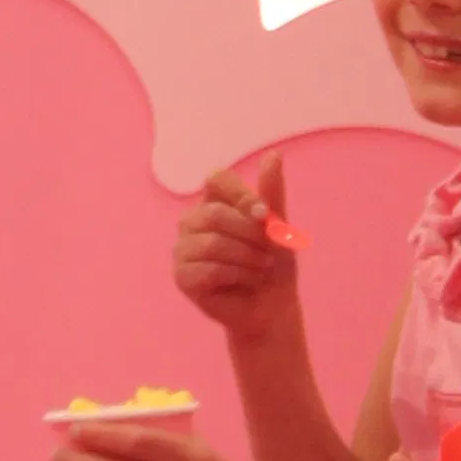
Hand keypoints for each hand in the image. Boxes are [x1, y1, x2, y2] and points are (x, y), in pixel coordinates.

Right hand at [172, 153, 301, 344]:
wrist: (271, 306)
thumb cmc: (273, 263)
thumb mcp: (278, 226)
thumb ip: (272, 193)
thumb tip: (274, 154)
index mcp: (214, 201)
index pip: (216, 179)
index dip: (241, 195)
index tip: (264, 216)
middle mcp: (192, 221)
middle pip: (216, 214)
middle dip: (250, 235)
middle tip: (268, 253)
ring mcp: (183, 248)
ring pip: (213, 244)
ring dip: (247, 258)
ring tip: (260, 269)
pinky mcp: (182, 276)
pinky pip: (209, 270)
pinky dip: (236, 276)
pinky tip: (243, 282)